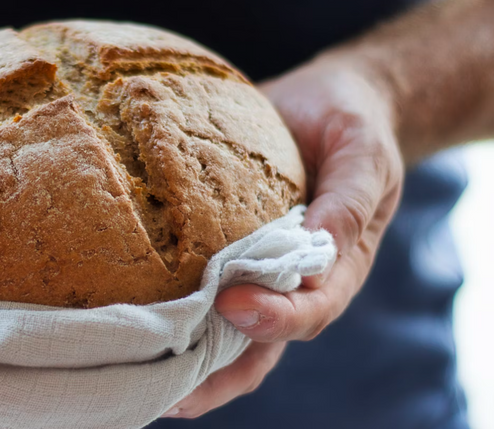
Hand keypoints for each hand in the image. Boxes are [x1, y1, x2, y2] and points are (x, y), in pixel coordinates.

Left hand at [163, 56, 403, 417]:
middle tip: (165, 391)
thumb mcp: (365, 154)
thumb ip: (349, 200)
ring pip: (222, 335)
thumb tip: (320, 244)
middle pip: (259, 347)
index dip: (274, 317)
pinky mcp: (224, 251)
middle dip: (214, 376)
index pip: (310, 310)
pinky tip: (128, 326)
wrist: (331, 103)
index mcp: (339, 267)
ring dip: (184, 362)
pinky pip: (197, 291)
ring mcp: (257, 273)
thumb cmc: (353, 126)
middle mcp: (294, 283)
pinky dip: (170, 314)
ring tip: (133, 377)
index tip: (231, 303)